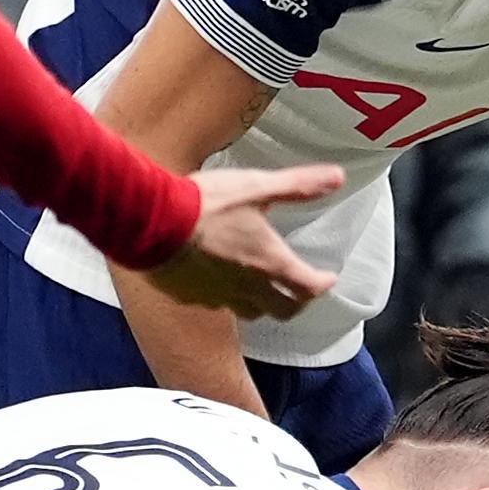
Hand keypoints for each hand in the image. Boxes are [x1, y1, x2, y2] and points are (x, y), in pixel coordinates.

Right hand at [134, 162, 345, 317]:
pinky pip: (214, 303)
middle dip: (297, 303)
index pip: (308, 287)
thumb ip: (298, 185)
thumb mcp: (258, 187)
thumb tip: (338, 177)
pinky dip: (224, 296)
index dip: (322, 284)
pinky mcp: (189, 296)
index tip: (328, 279)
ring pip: (248, 312)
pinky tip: (218, 280)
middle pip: (282, 311)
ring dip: (261, 304)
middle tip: (300, 292)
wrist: (150, 221)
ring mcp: (216, 296)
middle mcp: (247, 288)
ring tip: (263, 289)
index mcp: (269, 263)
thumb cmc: (207, 204)